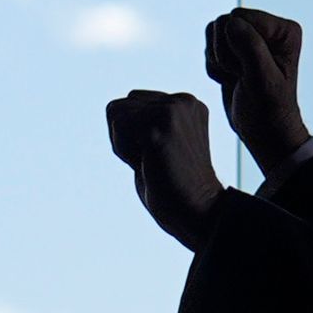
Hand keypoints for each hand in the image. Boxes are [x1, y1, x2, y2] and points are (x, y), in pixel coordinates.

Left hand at [106, 91, 222, 246]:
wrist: (199, 212)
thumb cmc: (174, 187)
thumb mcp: (164, 142)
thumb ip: (146, 121)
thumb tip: (113, 107)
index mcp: (186, 103)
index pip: (132, 102)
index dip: (133, 134)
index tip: (158, 155)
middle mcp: (183, 100)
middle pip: (120, 106)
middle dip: (125, 137)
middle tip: (154, 161)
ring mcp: (172, 110)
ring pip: (115, 113)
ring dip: (124, 145)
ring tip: (152, 162)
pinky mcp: (160, 126)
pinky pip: (117, 125)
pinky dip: (123, 150)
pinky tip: (148, 164)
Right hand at [203, 8, 309, 166]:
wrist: (263, 131)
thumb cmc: (270, 109)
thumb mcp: (263, 80)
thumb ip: (251, 48)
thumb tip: (231, 22)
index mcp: (284, 30)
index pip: (239, 18)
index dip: (236, 46)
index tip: (251, 72)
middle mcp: (268, 28)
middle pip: (223, 22)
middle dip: (225, 54)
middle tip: (242, 76)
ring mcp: (250, 37)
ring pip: (213, 33)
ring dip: (219, 61)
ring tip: (238, 78)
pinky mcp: (235, 48)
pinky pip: (208, 46)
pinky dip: (214, 67)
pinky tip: (231, 79)